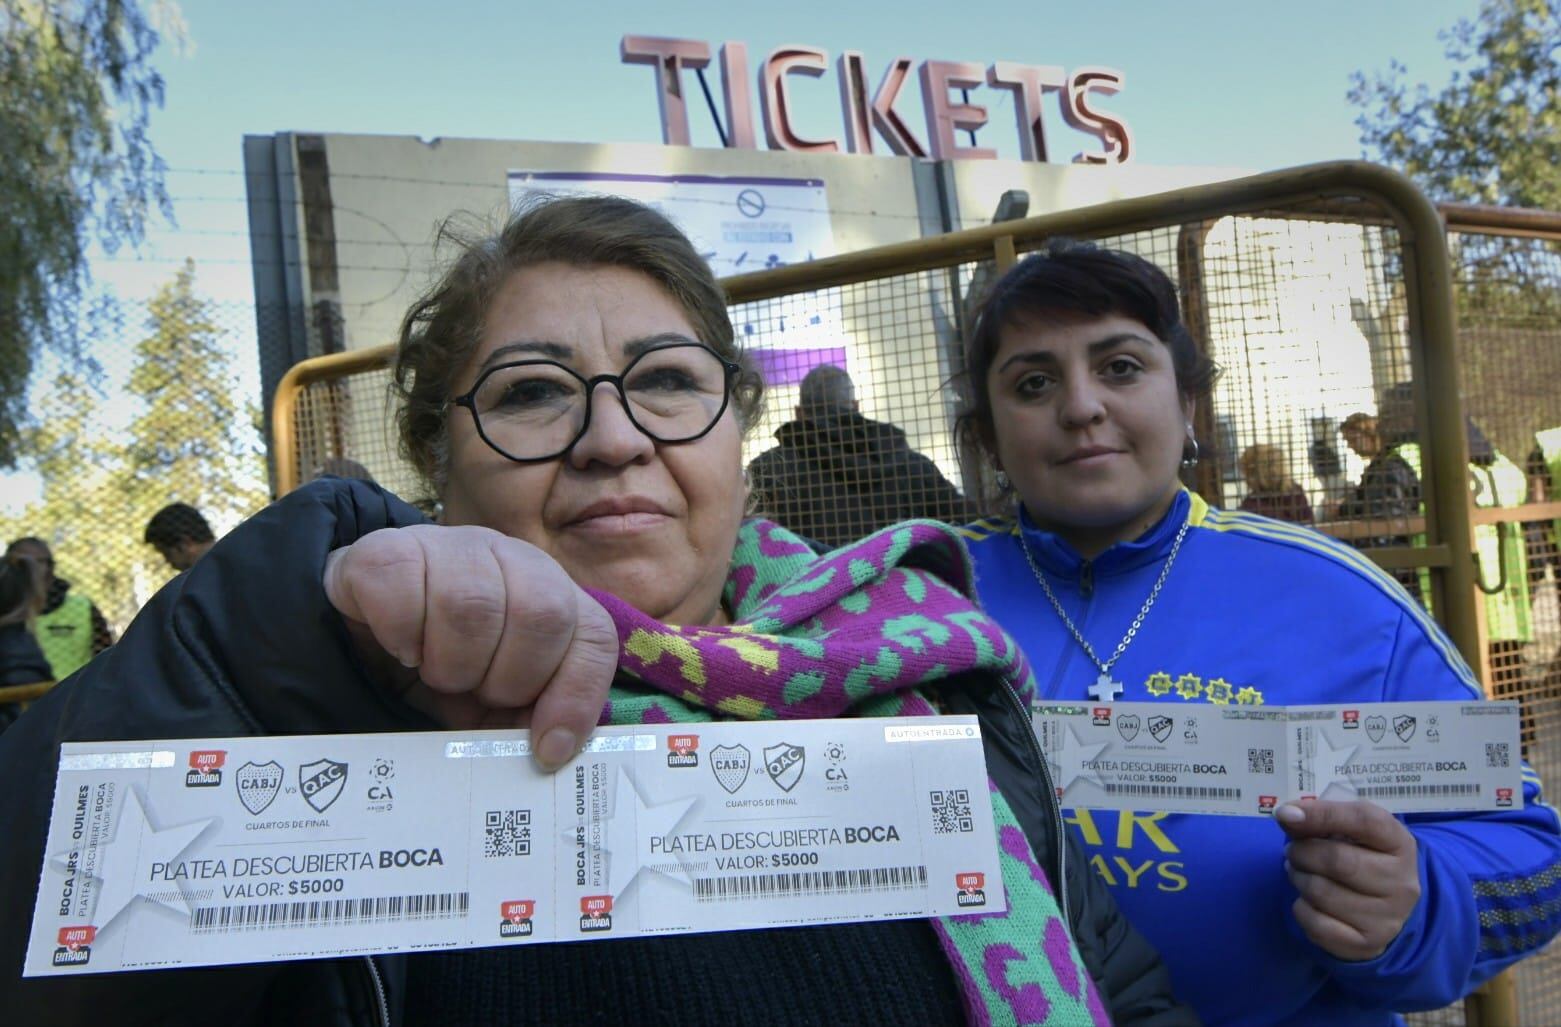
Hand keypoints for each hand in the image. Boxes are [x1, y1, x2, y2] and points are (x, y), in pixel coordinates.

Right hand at [323, 524, 618, 769]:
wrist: (354, 635)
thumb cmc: (438, 671)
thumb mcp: (492, 705)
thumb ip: (529, 720)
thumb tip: (552, 754)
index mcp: (552, 596)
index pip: (593, 637)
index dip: (575, 697)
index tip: (544, 749)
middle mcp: (513, 560)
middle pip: (543, 613)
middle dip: (507, 678)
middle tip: (471, 691)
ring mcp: (454, 545)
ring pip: (473, 604)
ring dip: (450, 663)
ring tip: (431, 671)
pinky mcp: (389, 547)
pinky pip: (404, 590)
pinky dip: (400, 635)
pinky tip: (400, 647)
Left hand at [1277, 798, 1420, 960]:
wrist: (1385, 909)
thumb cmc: (1361, 859)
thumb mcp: (1350, 832)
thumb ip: (1320, 819)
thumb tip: (1286, 815)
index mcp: (1400, 844)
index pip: (1365, 821)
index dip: (1322, 814)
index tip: (1286, 814)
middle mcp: (1402, 882)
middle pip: (1338, 860)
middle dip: (1302, 852)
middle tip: (1292, 851)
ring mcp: (1388, 917)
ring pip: (1322, 892)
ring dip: (1298, 878)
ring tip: (1299, 872)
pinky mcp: (1368, 944)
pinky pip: (1316, 924)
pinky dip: (1301, 908)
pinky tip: (1308, 901)